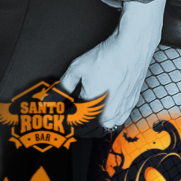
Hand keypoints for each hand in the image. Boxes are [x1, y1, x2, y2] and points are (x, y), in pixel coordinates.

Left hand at [61, 0, 165, 131]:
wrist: (131, 50)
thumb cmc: (106, 58)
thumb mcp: (77, 70)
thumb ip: (62, 87)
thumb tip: (49, 99)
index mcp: (91, 109)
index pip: (72, 124)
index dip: (62, 122)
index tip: (56, 118)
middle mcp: (107, 115)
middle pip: (87, 131)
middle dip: (76, 125)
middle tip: (68, 116)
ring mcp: (120, 112)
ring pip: (102, 128)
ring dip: (92, 126)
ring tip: (83, 115)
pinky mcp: (130, 106)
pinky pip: (116, 121)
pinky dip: (106, 120)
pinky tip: (102, 111)